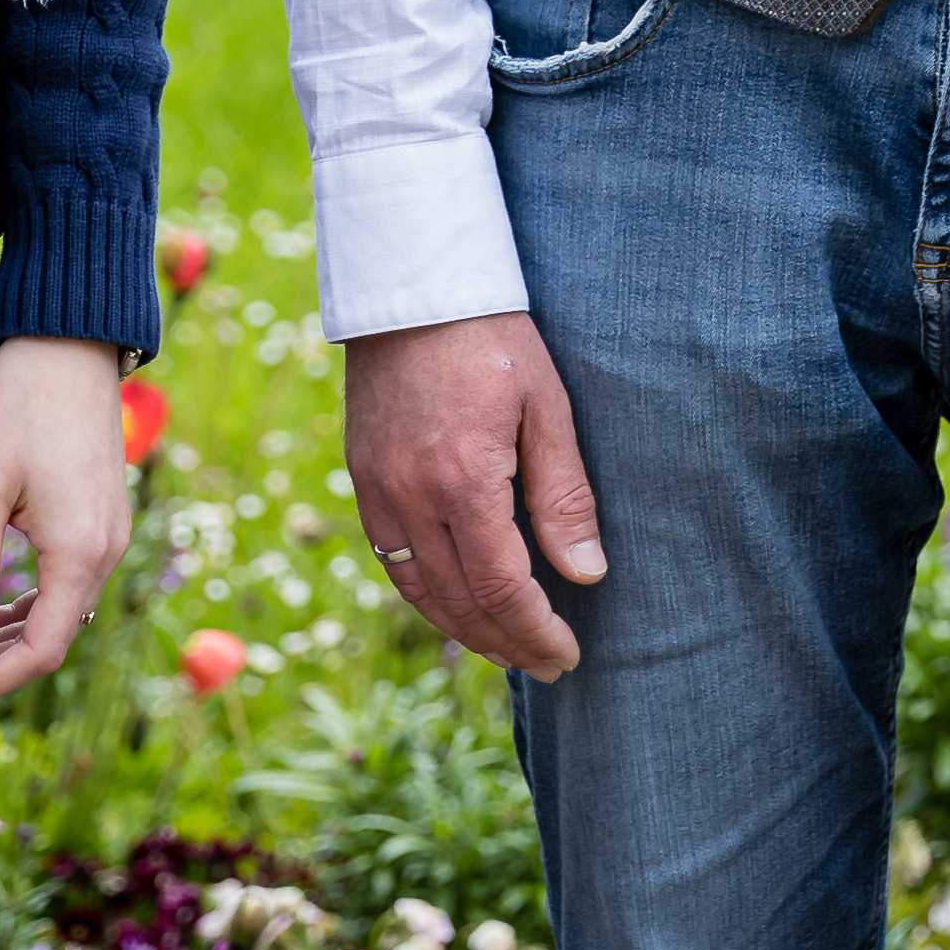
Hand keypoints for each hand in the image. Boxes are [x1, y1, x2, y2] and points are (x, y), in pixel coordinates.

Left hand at [0, 336, 135, 704]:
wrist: (68, 339)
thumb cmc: (19, 403)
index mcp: (80, 551)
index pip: (39, 651)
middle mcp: (105, 552)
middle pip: (46, 638)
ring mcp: (107, 534)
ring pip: (55, 614)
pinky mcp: (98, 517)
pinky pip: (63, 584)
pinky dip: (21, 605)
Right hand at [345, 312, 607, 682]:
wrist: (412, 284)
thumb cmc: (493, 336)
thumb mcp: (547, 405)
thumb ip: (564, 495)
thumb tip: (587, 575)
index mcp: (464, 481)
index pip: (503, 588)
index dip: (537, 631)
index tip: (569, 654)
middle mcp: (410, 498)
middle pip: (460, 603)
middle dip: (507, 643)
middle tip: (548, 665)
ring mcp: (378, 491)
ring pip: (419, 592)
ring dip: (465, 631)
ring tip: (508, 649)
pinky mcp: (361, 478)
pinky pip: (391, 562)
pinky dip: (426, 596)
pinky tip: (456, 605)